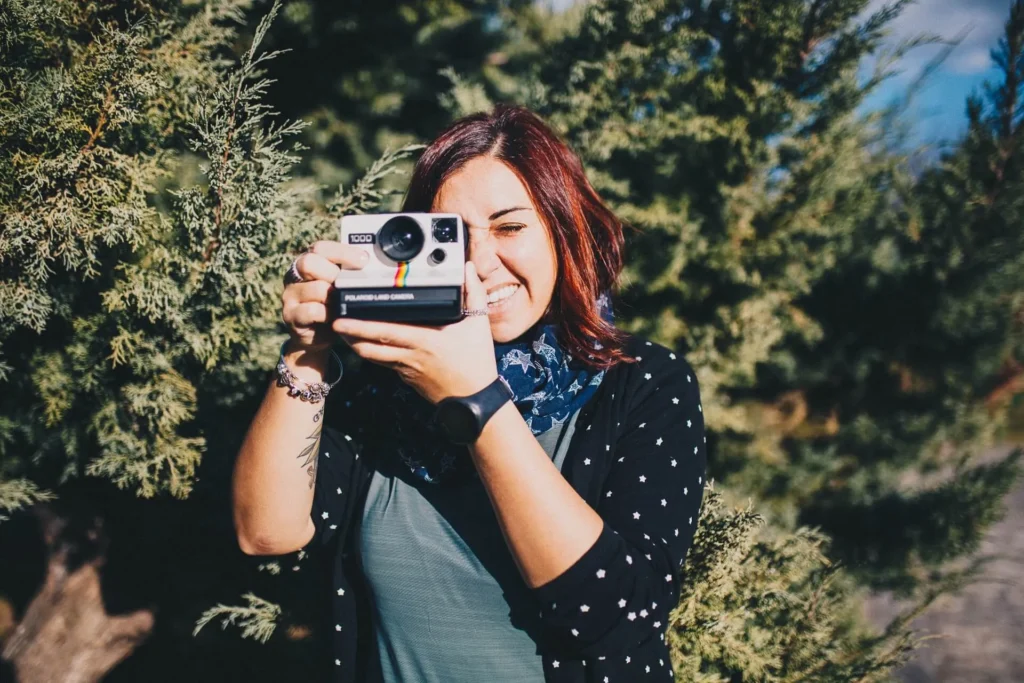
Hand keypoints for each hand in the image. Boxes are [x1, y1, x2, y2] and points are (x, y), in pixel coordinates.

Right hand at [282, 241, 367, 352]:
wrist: (315, 336)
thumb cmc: (332, 305)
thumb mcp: (339, 286)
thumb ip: (348, 273)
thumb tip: (375, 266)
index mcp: (308, 262)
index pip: (320, 248)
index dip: (342, 252)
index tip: (364, 260)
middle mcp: (294, 275)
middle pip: (309, 262)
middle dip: (335, 273)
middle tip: (350, 284)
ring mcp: (290, 295)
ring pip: (316, 288)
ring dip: (335, 297)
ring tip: (345, 303)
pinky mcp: (291, 315)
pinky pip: (312, 311)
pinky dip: (328, 314)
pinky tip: (335, 317)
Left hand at [331, 262, 497, 403]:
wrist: (474, 400)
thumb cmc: (476, 362)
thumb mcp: (479, 325)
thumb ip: (473, 293)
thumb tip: (466, 268)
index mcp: (424, 340)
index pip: (385, 332)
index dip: (361, 326)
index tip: (343, 318)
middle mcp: (410, 356)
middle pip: (370, 346)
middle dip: (349, 334)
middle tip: (332, 322)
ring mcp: (405, 369)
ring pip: (373, 356)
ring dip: (356, 344)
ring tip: (343, 330)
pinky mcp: (406, 378)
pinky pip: (384, 363)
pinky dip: (372, 353)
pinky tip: (366, 343)